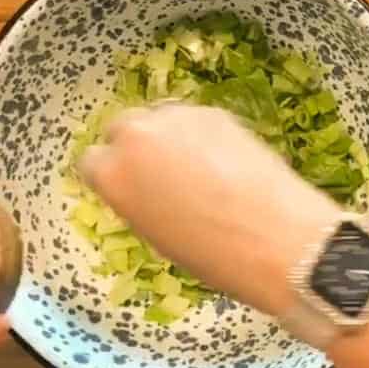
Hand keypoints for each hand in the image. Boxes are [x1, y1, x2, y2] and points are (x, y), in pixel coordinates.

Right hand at [79, 104, 341, 316]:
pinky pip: (194, 119)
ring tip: (194, 165)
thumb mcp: (157, 235)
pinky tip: (223, 159)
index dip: (111, 174)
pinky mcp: (214, 111)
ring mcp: (176, 118)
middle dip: (135, 146)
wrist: (276, 238)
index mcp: (112, 175)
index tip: (127, 185)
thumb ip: (138, 199)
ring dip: (167, 136)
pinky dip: (200, 134)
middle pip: (122, 129)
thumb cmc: (213, 255)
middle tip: (159, 172)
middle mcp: (135, 137)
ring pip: (159, 118)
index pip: (92, 162)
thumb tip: (145, 187)